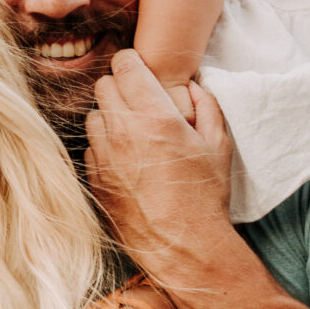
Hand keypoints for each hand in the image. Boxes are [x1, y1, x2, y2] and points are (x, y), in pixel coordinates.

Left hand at [84, 51, 233, 290]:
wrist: (183, 245)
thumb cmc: (204, 196)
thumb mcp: (219, 145)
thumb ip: (207, 106)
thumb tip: (193, 87)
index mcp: (154, 116)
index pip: (125, 65)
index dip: (134, 63)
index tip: (142, 70)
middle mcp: (122, 131)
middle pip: (103, 84)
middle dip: (120, 86)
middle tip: (139, 100)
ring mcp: (103, 156)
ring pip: (93, 115)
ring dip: (109, 116)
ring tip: (131, 130)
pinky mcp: (94, 179)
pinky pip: (90, 148)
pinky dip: (103, 146)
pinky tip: (125, 158)